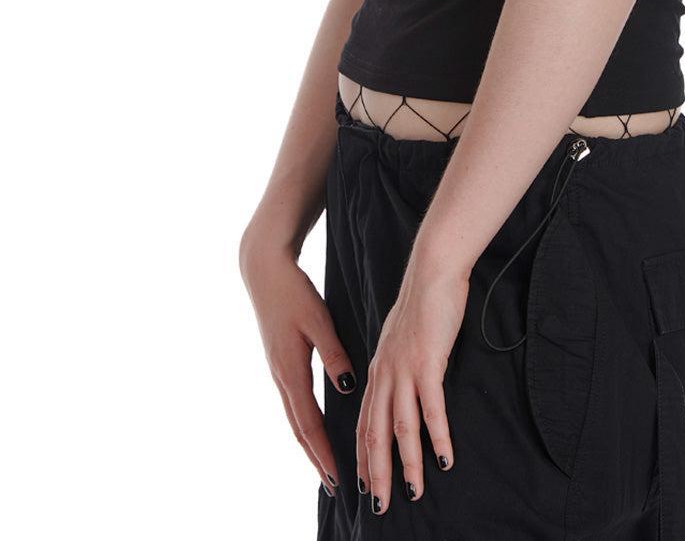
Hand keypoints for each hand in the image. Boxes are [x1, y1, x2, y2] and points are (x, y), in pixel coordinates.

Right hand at [240, 236, 356, 495]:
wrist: (265, 272)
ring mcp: (278, 371)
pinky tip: (314, 426)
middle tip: (333, 484)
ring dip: (310, 443)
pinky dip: (305, 422)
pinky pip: (294, 402)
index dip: (323, 452)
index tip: (337, 476)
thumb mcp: (318, 320)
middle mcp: (282, 377)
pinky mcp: (281, 362)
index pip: (309, 424)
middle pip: (300, 428)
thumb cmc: (293, 293)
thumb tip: (348, 388)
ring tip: (325, 464)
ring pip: (295, 417)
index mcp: (291, 371)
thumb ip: (334, 354)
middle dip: (316, 457)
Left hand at [356, 260, 469, 513]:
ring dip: (407, 464)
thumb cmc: (423, 302)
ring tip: (411, 494)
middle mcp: (385, 374)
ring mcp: (404, 369)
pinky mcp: (427, 363)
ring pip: (400, 428)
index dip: (361, 457)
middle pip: (374, 434)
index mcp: (378, 369)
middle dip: (377, 474)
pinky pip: (431, 409)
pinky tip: (444, 460)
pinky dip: (436, 438)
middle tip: (379, 507)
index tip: (363, 486)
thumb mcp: (402, 338)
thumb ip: (399, 363)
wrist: (432, 270)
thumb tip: (404, 385)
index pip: (363, 422)